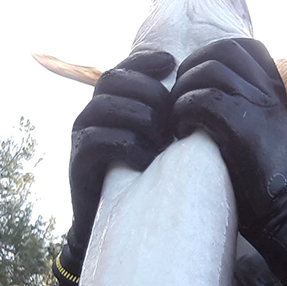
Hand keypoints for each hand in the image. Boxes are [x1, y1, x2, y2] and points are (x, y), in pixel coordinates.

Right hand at [54, 51, 174, 284]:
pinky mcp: (79, 162)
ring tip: (164, 142)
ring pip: (105, 107)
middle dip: (148, 92)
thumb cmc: (157, 175)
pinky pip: (98, 139)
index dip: (144, 61)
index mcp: (114, 102)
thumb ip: (175, 112)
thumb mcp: (169, 138)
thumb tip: (207, 87)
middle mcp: (93, 114)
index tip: (171, 63)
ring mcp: (83, 136)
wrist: (127, 223)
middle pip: (114, 80)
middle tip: (173, 115)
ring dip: (141, 119)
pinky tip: (148, 159)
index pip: (124, 68)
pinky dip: (127, 145)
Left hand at [170, 39, 286, 279]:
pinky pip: (197, 100)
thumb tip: (208, 77)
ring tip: (179, 118)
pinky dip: (182, 114)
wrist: (280, 204)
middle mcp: (267, 88)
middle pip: (218, 51)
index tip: (198, 77)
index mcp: (275, 84)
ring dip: (183, 94)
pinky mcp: (238, 122)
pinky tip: (183, 132)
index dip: (211, 54)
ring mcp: (255, 102)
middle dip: (191, 69)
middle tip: (181, 97)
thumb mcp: (265, 121)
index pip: (240, 45)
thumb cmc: (262, 166)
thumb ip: (247, 96)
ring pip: (205, 73)